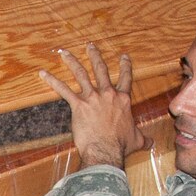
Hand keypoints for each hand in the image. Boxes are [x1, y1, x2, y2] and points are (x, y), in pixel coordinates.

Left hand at [38, 44, 146, 173]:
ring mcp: (93, 98)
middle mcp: (108, 94)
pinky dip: (52, 81)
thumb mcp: (137, 140)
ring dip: (72, 62)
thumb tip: (152, 143)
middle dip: (95, 56)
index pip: (126, 78)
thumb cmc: (121, 146)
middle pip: (101, 70)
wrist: (106, 150)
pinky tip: (44, 73)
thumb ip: (144, 138)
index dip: (125, 66)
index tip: (123, 57)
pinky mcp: (78, 105)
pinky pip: (63, 90)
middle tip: (90, 46)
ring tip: (65, 53)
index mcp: (123, 100)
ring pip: (81, 74)